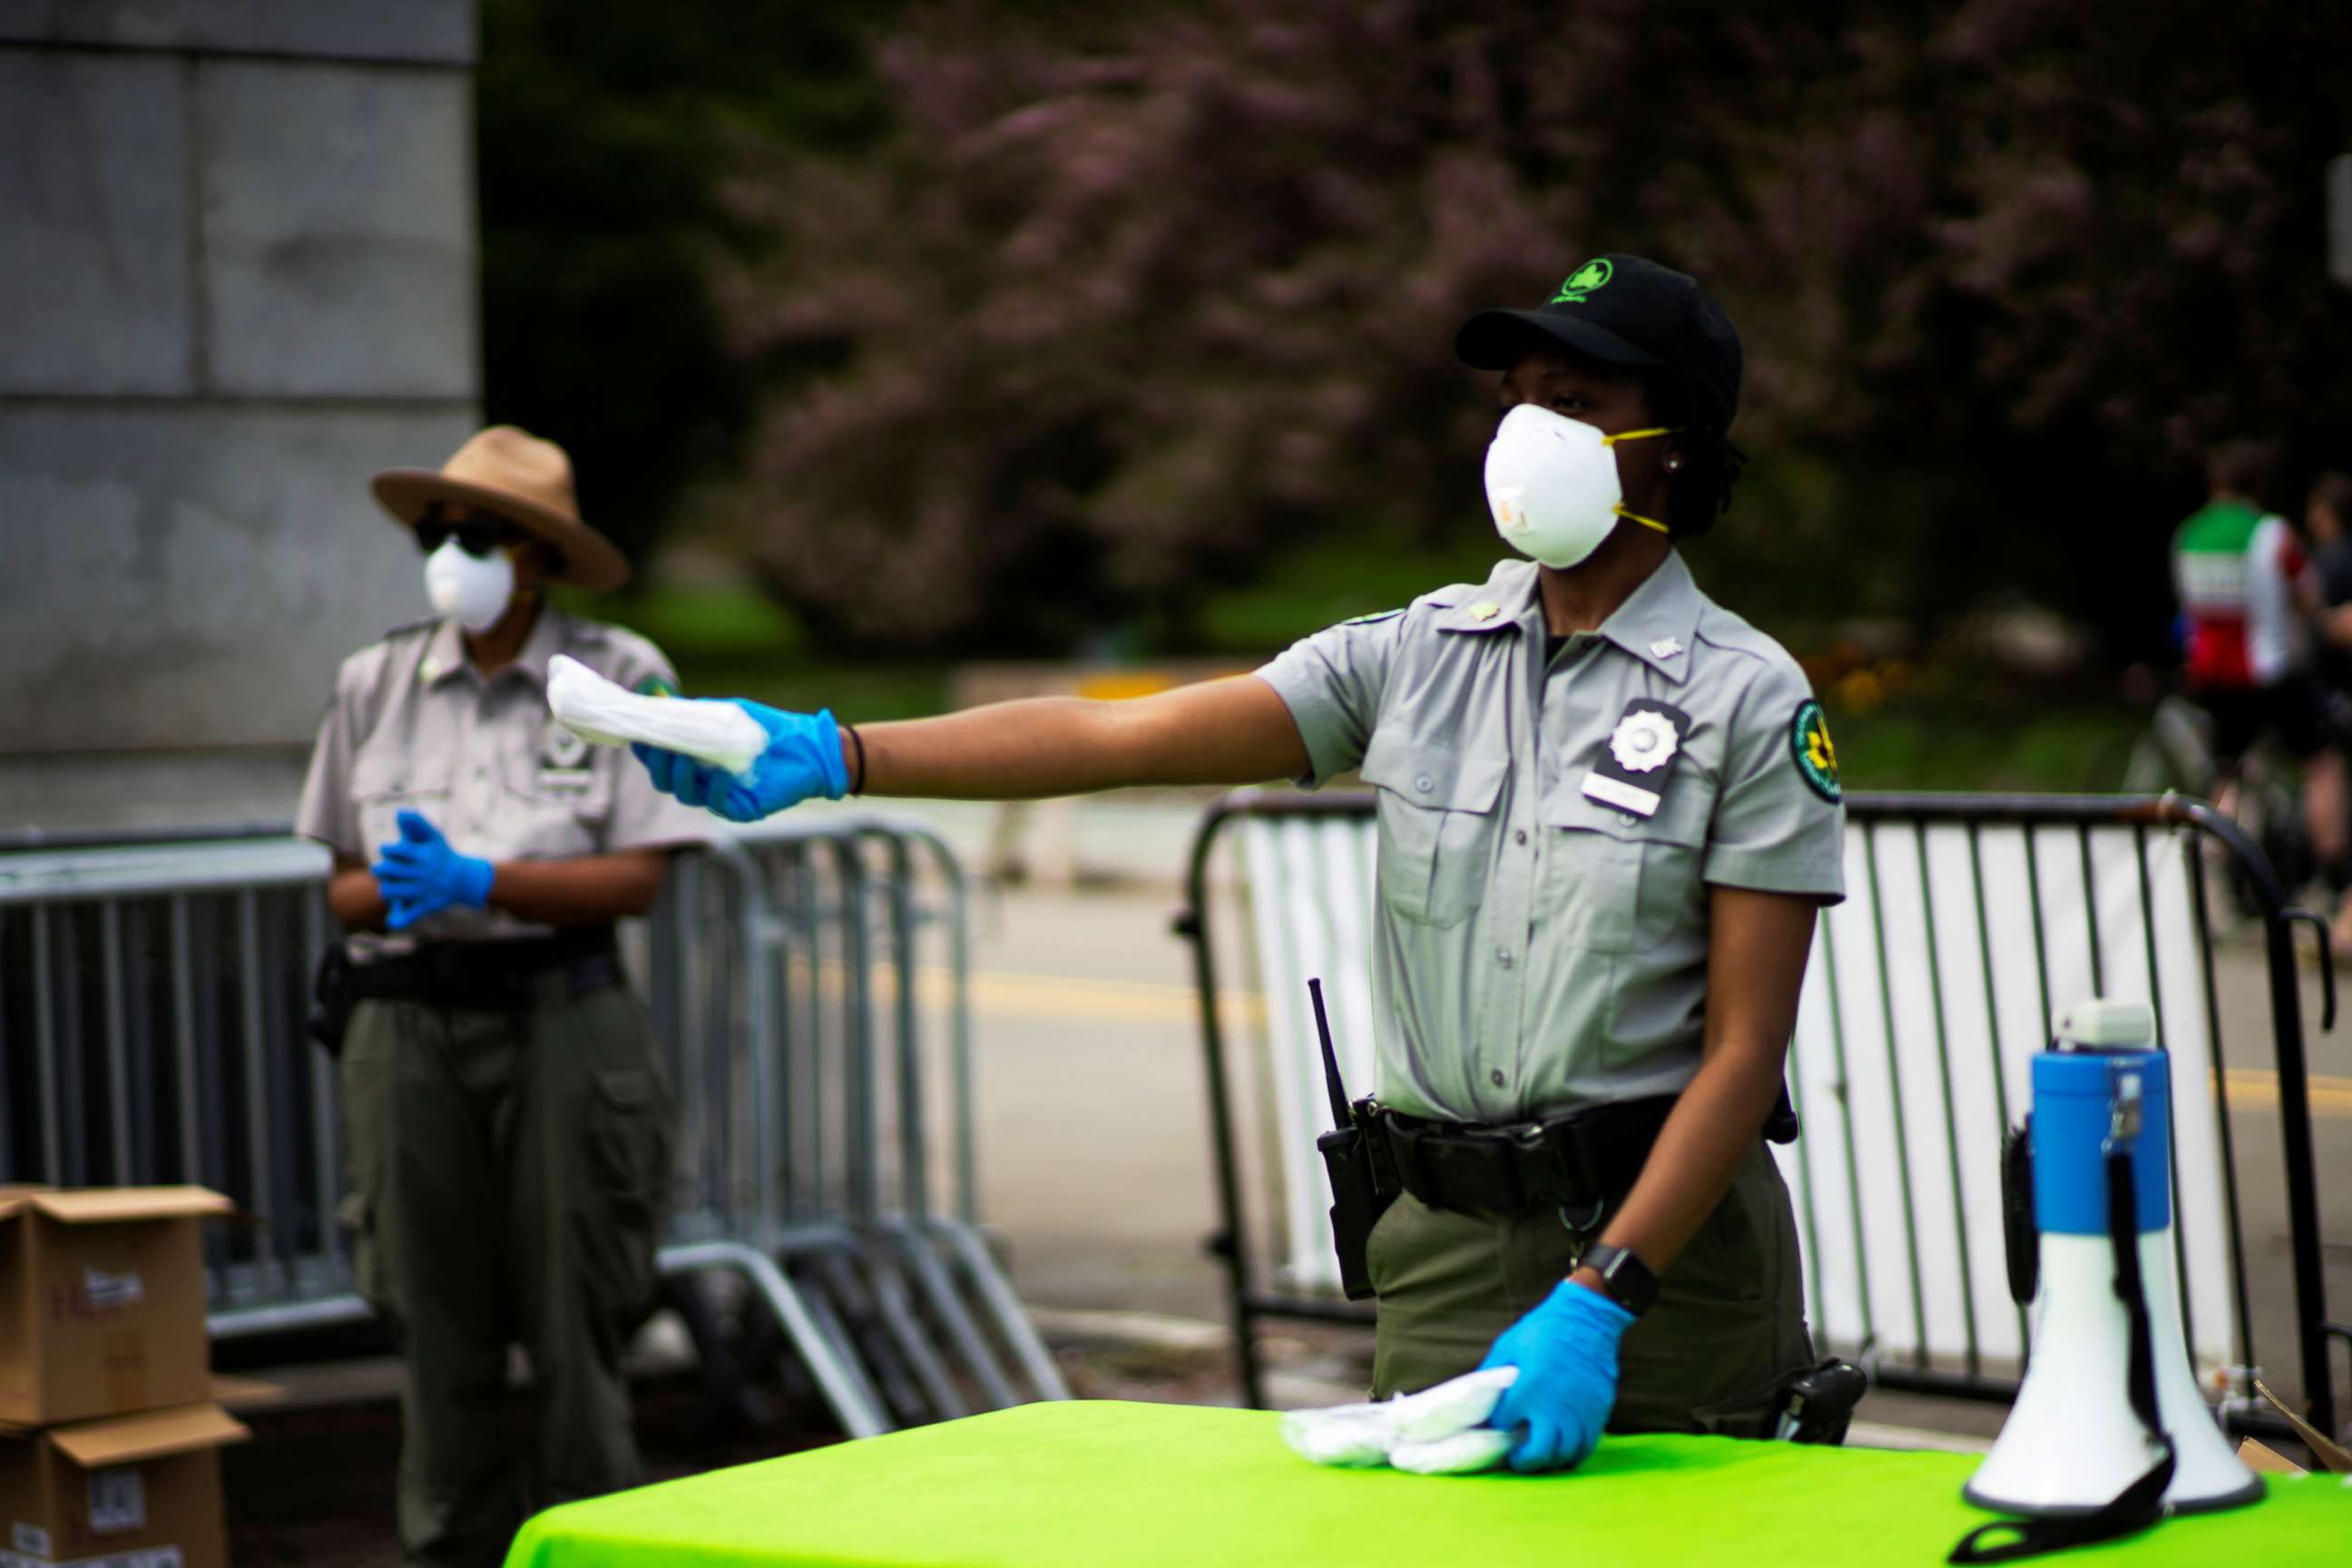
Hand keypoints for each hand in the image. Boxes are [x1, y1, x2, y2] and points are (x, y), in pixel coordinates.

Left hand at [371, 809, 494, 930]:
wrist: (462, 878)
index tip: (388, 850)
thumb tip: (400, 812)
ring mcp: (423, 890)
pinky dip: (401, 918)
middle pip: (389, 871)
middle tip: (382, 869)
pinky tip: (392, 921)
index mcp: (422, 856)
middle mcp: (422, 873)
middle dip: (382, 869)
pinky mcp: (425, 905)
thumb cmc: (442, 854)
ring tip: (389, 886)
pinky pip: (410, 913)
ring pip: (393, 891)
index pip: (396, 851)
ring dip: (386, 888)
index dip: (388, 850)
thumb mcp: (433, 836)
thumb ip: (417, 823)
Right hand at [631, 700, 848, 822]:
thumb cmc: (769, 729)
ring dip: (681, 775)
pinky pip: (719, 803)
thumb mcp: (730, 714)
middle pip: (666, 782)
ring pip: (686, 795)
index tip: (638, 736)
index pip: (661, 762)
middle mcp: (704, 782)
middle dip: (657, 764)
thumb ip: (697, 713)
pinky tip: (721, 770)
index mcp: (697, 761)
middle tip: (657, 746)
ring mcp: (721, 798)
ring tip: (685, 757)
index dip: (646, 752)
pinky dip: (716, 786)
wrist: (810, 748)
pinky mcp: (742, 810)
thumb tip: (662, 701)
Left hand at [1476, 1276, 1634, 1472]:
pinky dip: (1574, 1453)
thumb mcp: (1508, 1346)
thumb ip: (1493, 1374)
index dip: (1497, 1429)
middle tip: (1516, 1460)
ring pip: (1566, 1453)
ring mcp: (1579, 1410)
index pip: (1505, 1423)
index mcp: (1528, 1387)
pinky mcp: (1598, 1410)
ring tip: (1539, 1457)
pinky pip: (1587, 1444)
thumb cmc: (1542, 1329)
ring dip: (1550, 1462)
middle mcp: (1554, 1404)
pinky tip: (1563, 1450)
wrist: (1587, 1318)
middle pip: (1540, 1452)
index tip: (1496, 1430)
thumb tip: (1480, 1397)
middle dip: (1524, 1462)